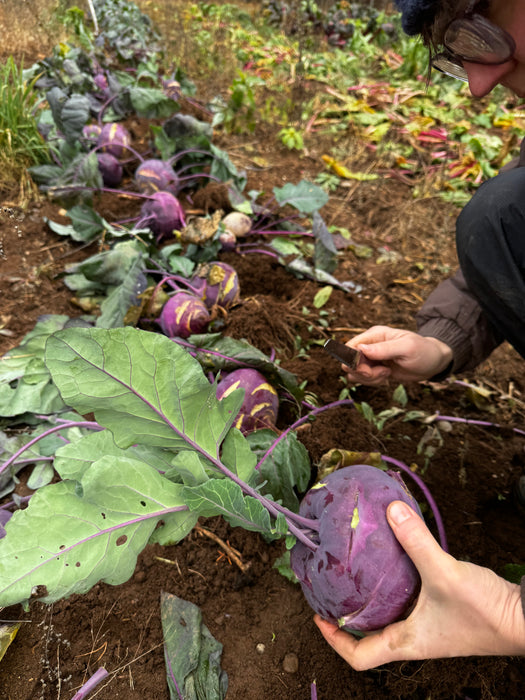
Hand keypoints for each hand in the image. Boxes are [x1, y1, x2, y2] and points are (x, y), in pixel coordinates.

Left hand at [314, 501, 524, 669]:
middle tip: (332, 592)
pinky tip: (393, 563)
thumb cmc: (485, 612)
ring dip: (369, 602)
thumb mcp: (443, 572)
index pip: (359, 657)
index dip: (333, 640)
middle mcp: (414, 640)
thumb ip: (416, 540)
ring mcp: (429, 628)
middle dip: (346, 618)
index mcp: (406, 643)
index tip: (318, 616)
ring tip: (354, 575)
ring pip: (388, 620)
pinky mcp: (442, 614)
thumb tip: (391, 511)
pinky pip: (407, 604)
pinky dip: (393, 589)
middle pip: (368, 639)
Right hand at [343, 326, 452, 385]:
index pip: (351, 346)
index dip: (353, 361)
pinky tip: (386, 378)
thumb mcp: (407, 348)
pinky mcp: (374, 369)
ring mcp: (371, 358)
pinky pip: (362, 379)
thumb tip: (361, 348)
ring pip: (354, 373)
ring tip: (386, 374)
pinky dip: (372, 382)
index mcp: (375, 335)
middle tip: (382, 373)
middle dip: (363, 372)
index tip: (368, 369)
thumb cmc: (423, 351)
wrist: (433, 362)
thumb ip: (384, 349)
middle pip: (350, 362)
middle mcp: (369, 345)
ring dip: (368, 379)